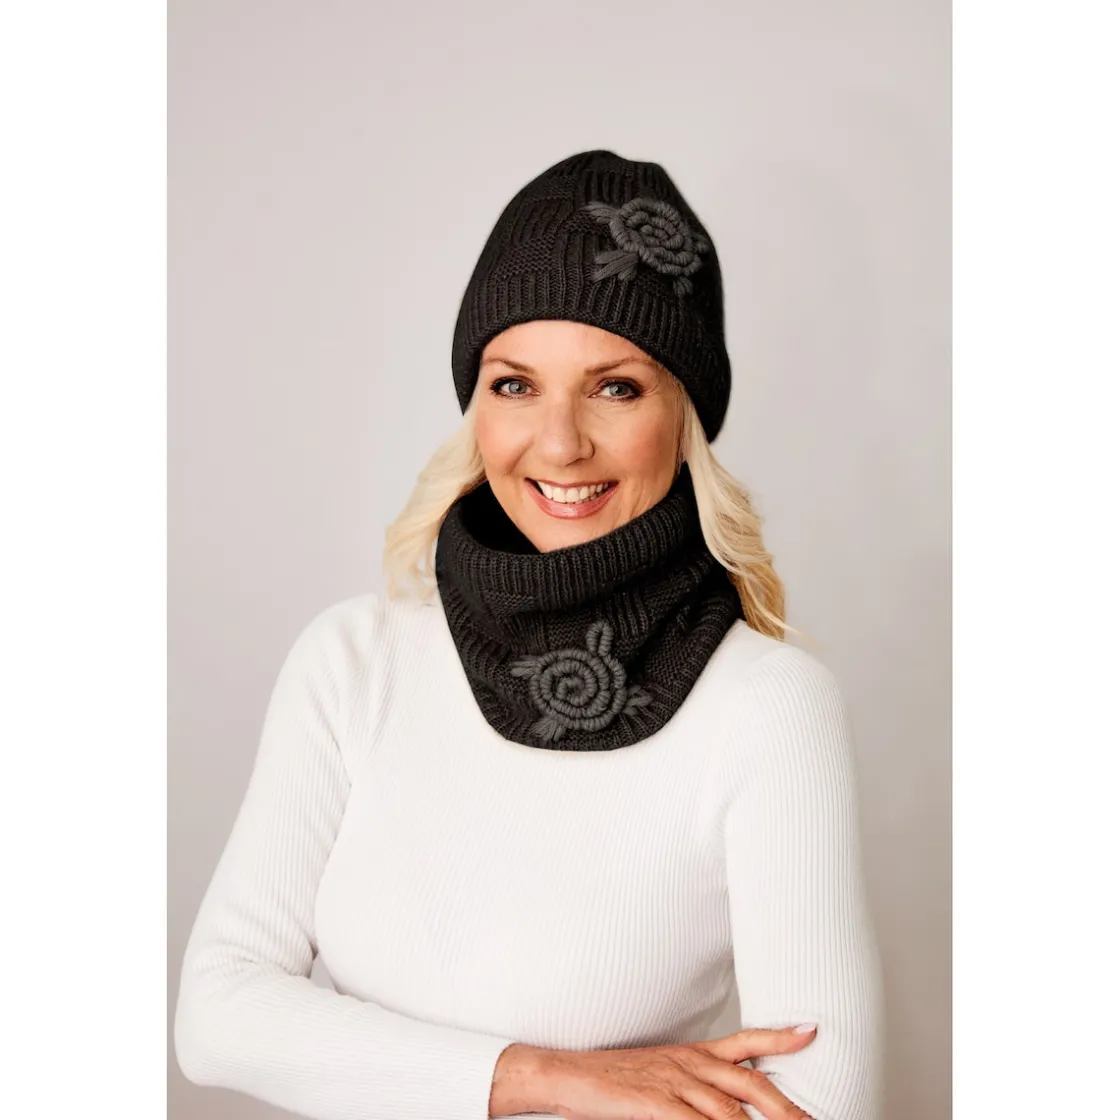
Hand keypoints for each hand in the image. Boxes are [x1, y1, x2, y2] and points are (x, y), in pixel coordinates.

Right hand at [491, 1024, 818, 1119]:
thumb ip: (695, 1084)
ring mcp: (673, 1083)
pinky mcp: (655, 1103)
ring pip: (730, 1112)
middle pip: (750, 1085)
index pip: (745, 1041)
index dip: (779, 1037)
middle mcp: (690, 1064)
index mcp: (693, 1053)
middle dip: (786, 1108)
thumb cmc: (615, 1077)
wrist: (567, 1075)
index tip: (810, 1031)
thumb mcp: (661, 1071)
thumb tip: (727, 1100)